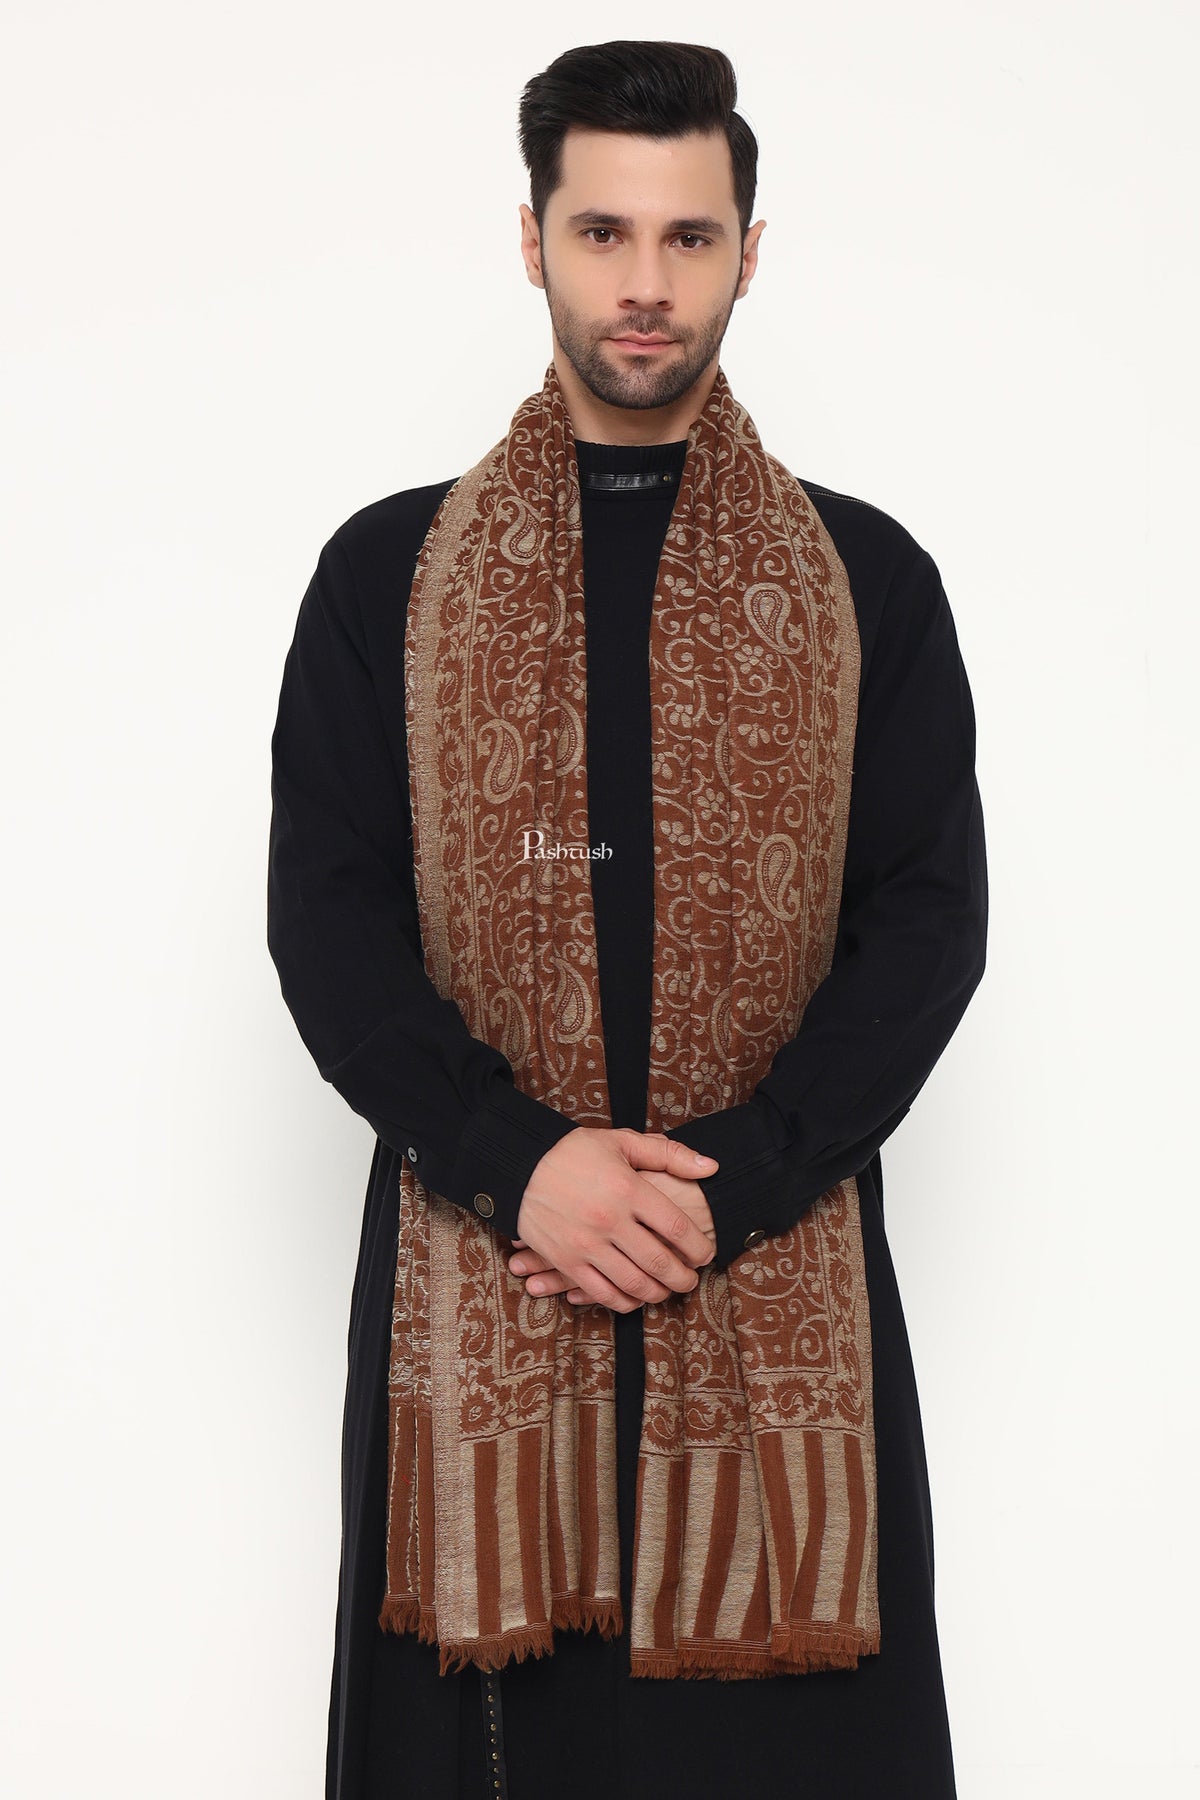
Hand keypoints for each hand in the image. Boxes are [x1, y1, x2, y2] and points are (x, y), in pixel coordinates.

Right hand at [506, 1128, 717, 1310]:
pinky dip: (624, 1301)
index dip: (698, 1246)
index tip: (706, 1253)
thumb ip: (669, 1154)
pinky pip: (602, 1293)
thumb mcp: (621, 1141)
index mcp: (628, 1189)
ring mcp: (586, 1245)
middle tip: (691, 1280)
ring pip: (634, 1284)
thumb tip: (710, 1167)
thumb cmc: (573, 1152)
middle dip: (683, 1278)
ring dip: (658, 1294)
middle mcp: (610, 1220)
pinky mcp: (566, 1261)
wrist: (517, 1166)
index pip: (676, 1227)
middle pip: (659, 1262)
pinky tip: (635, 1297)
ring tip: (667, 1291)